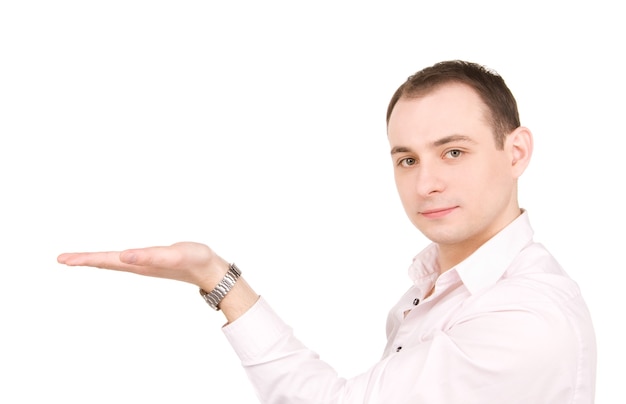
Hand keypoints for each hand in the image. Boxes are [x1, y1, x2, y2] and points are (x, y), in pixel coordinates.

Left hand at [57, 242, 229, 289]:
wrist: (210, 271)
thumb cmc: (194, 260)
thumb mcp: (171, 255)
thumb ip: (148, 256)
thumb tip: (122, 256)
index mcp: (138, 263)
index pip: (105, 260)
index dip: (85, 259)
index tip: (63, 259)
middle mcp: (138, 265)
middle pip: (105, 263)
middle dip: (84, 261)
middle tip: (62, 259)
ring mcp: (145, 264)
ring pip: (114, 263)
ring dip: (96, 260)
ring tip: (80, 259)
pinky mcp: (153, 261)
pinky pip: (126, 260)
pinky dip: (113, 258)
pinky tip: (115, 258)